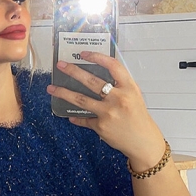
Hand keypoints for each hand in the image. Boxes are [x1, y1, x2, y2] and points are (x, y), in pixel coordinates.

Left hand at [47, 52, 163, 170]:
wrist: (143, 142)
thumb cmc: (139, 118)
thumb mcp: (135, 96)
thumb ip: (120, 85)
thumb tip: (98, 74)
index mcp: (129, 88)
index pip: (112, 66)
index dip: (97, 57)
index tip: (84, 54)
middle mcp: (118, 99)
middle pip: (92, 81)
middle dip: (73, 71)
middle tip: (61, 65)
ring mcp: (108, 113)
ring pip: (81, 100)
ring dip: (64, 93)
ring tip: (52, 88)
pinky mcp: (101, 126)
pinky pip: (84, 119)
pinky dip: (76, 118)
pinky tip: (69, 116)